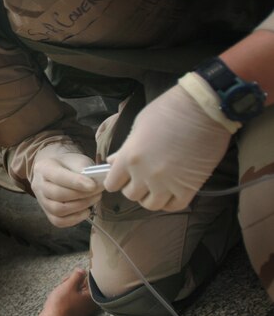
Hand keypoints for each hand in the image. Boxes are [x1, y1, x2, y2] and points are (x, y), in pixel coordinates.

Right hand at [32, 145, 102, 226]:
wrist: (59, 170)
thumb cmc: (69, 165)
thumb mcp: (77, 160)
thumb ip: (84, 170)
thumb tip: (96, 184)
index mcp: (44, 167)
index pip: (57, 176)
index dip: (76, 182)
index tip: (93, 185)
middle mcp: (38, 184)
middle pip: (57, 194)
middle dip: (81, 195)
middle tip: (98, 191)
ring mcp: (41, 200)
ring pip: (57, 210)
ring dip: (80, 206)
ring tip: (94, 199)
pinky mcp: (47, 213)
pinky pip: (58, 221)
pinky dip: (75, 219)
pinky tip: (86, 210)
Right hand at [40, 268, 98, 315]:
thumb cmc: (61, 303)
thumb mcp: (69, 285)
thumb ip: (77, 275)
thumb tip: (83, 270)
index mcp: (92, 297)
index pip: (91, 280)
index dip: (80, 275)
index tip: (71, 276)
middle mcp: (91, 304)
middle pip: (85, 286)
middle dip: (74, 282)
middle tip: (64, 282)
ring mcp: (84, 310)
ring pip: (79, 293)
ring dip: (70, 289)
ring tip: (61, 290)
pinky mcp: (76, 313)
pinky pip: (75, 300)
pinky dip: (69, 296)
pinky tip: (61, 297)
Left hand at [104, 83, 230, 211]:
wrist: (202, 109)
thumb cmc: (168, 110)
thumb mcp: (138, 125)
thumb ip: (126, 148)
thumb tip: (114, 161)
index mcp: (129, 157)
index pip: (112, 183)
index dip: (116, 180)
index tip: (122, 175)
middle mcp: (144, 175)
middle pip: (131, 195)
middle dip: (133, 187)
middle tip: (141, 177)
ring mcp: (167, 184)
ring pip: (151, 205)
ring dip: (151, 196)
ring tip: (156, 185)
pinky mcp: (189, 188)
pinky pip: (174, 206)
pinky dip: (170, 202)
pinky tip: (171, 191)